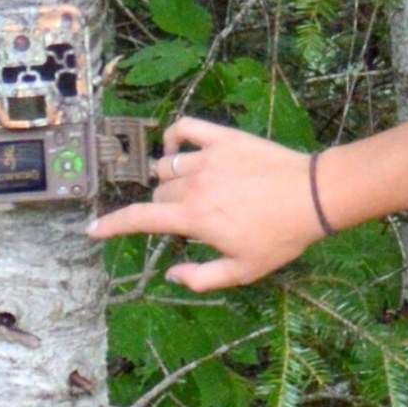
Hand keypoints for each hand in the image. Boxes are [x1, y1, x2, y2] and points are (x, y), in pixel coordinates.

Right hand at [87, 117, 325, 292]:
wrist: (314, 197)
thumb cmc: (281, 237)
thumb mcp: (243, 271)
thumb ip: (201, 278)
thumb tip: (171, 273)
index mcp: (194, 218)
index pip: (140, 219)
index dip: (112, 226)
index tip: (93, 230)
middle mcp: (195, 186)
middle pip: (158, 194)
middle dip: (164, 209)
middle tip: (192, 219)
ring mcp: (209, 158)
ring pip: (169, 167)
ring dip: (170, 180)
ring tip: (190, 190)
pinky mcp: (225, 138)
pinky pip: (186, 128)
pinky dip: (175, 137)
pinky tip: (179, 150)